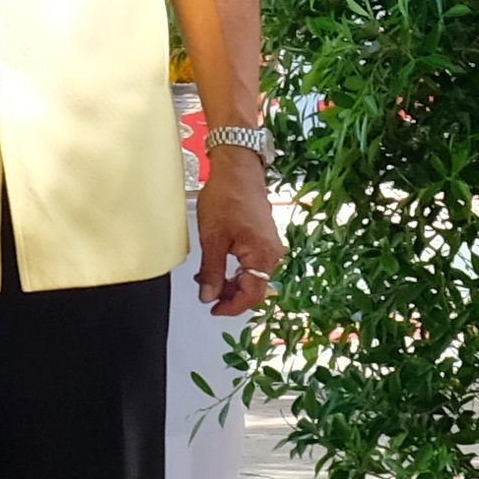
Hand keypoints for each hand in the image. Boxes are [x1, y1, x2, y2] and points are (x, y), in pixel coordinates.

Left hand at [195, 172, 281, 316]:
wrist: (238, 168)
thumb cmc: (227, 195)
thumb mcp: (213, 237)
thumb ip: (212, 271)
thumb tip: (209, 296)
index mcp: (262, 254)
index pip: (252, 294)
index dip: (232, 307)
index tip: (213, 309)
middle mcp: (272, 252)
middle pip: (254, 288)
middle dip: (229, 295)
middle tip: (206, 295)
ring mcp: (270, 245)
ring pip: (252, 276)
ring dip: (230, 282)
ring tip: (207, 278)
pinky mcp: (264, 239)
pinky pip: (252, 263)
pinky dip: (235, 269)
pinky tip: (218, 265)